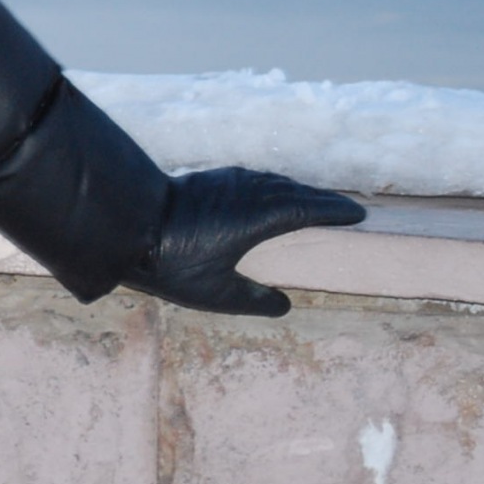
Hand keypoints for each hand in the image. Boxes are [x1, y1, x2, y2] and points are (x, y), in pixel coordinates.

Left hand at [119, 168, 366, 316]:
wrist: (126, 224)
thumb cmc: (173, 263)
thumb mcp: (217, 294)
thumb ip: (255, 301)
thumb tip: (285, 305)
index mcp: (257, 217)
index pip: (306, 210)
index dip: (333, 211)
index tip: (357, 214)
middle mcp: (246, 192)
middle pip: (293, 191)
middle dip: (321, 199)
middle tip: (346, 207)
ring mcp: (226, 182)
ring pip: (272, 182)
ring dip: (297, 189)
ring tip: (314, 200)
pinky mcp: (208, 180)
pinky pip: (252, 179)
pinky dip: (272, 184)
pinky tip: (269, 189)